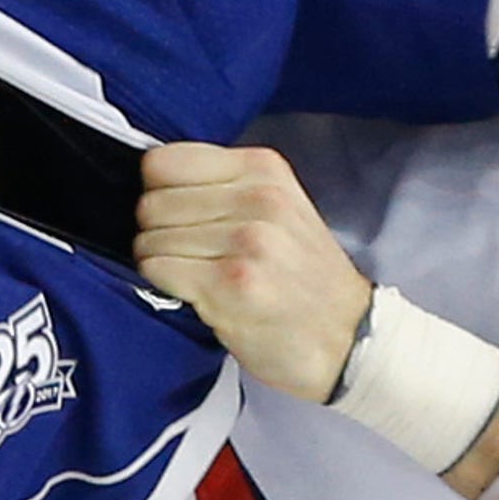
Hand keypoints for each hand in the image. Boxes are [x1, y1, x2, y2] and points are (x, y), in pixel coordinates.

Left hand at [133, 143, 371, 401]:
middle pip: (151, 202)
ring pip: (149, 239)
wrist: (348, 337)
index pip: (163, 162)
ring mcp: (246, 241)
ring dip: (160, 262)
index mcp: (264, 169)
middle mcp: (257, 198)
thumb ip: (224, 187)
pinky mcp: (231, 284)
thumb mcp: (279, 207)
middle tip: (190, 254)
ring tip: (199, 275)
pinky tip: (197, 294)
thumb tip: (150, 185)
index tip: (178, 216)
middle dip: (156, 231)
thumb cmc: (303, 277)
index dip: (158, 192)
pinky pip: (157, 269)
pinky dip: (164, 285)